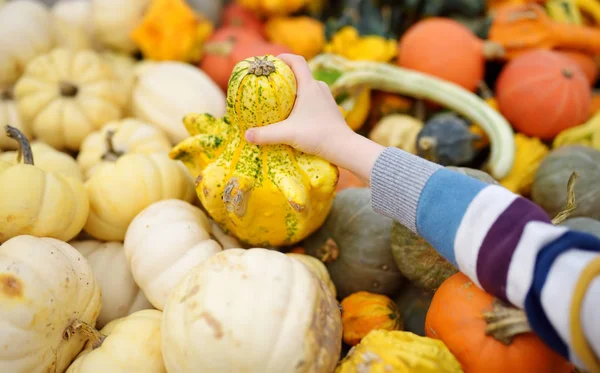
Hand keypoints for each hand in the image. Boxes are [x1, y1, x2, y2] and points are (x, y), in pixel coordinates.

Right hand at [245, 53, 383, 184]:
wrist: (344, 147)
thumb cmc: (317, 136)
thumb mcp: (288, 134)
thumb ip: (265, 134)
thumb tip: (246, 135)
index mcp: (309, 86)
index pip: (297, 61)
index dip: (283, 57)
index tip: (270, 62)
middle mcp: (319, 88)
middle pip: (300, 73)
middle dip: (285, 75)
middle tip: (270, 82)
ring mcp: (326, 98)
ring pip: (307, 86)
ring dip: (294, 89)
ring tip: (280, 99)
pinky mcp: (329, 108)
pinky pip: (313, 97)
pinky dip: (302, 99)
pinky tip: (295, 114)